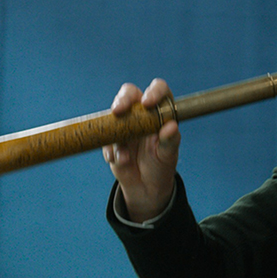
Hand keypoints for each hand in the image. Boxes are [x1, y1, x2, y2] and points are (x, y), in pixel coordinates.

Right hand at [103, 78, 179, 222]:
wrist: (146, 187)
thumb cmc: (162, 165)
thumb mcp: (168, 155)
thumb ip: (170, 141)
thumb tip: (171, 126)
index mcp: (160, 112)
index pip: (159, 90)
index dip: (154, 91)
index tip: (147, 103)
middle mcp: (141, 113)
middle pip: (129, 93)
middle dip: (122, 99)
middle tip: (119, 111)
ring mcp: (124, 124)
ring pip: (113, 114)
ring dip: (116, 135)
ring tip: (124, 157)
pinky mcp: (110, 138)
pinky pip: (105, 138)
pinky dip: (110, 150)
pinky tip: (120, 161)